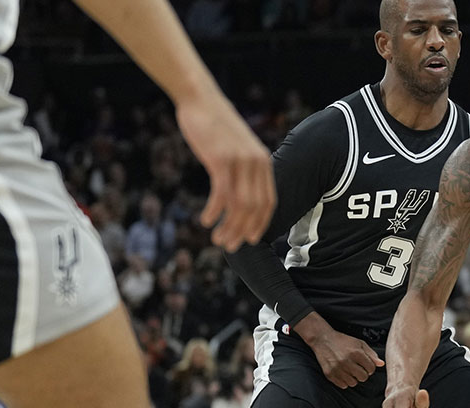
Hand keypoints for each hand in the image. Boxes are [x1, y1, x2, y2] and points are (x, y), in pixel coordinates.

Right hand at [175, 94, 275, 251]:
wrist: (200, 99)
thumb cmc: (215, 125)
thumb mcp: (237, 147)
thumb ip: (244, 167)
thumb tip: (241, 191)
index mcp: (263, 162)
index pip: (269, 201)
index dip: (261, 224)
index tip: (252, 239)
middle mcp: (256, 163)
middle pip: (255, 208)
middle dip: (244, 231)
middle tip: (231, 246)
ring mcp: (240, 161)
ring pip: (240, 205)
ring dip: (229, 227)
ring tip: (218, 240)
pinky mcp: (221, 159)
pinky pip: (222, 194)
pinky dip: (215, 211)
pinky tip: (207, 221)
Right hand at [292, 313, 383, 387]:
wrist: (323, 339)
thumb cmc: (343, 341)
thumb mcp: (359, 343)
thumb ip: (371, 354)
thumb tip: (381, 364)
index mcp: (356, 353)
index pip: (371, 369)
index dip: (370, 368)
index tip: (365, 365)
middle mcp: (347, 362)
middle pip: (363, 377)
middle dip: (363, 374)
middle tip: (358, 368)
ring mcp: (337, 369)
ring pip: (353, 383)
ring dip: (354, 378)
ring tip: (350, 370)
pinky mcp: (330, 374)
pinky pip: (343, 385)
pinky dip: (345, 381)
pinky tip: (343, 373)